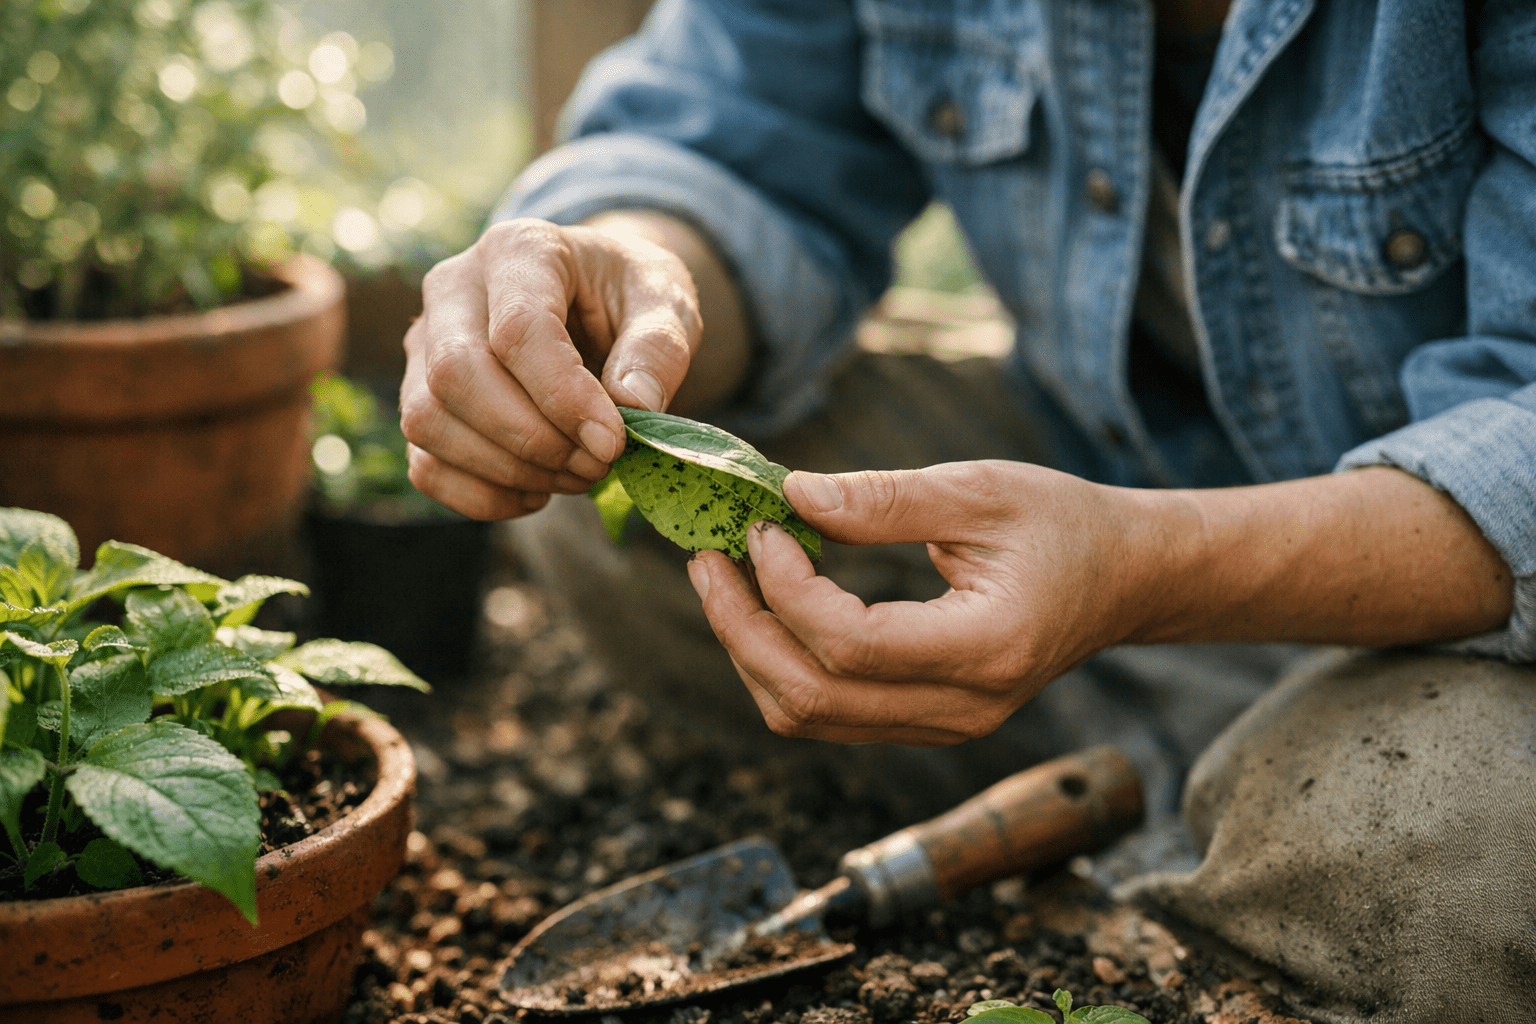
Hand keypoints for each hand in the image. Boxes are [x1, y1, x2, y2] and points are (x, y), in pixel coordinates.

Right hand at [400, 217, 701, 518]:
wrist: (596, 299)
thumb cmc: (628, 296)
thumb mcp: (666, 301)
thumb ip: (658, 347)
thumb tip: (634, 404)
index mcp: (518, 250)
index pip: (517, 330)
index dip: (564, 397)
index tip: (613, 441)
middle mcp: (452, 289)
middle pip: (456, 375)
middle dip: (532, 439)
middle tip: (598, 463)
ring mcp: (425, 345)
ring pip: (428, 421)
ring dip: (508, 470)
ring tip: (577, 475)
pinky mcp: (421, 398)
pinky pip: (424, 463)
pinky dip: (481, 496)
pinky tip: (537, 492)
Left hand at [686, 460, 1515, 746]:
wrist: (1122, 580)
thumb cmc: (1061, 523)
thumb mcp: (980, 489)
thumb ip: (883, 499)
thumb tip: (789, 494)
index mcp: (986, 648)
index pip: (850, 645)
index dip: (786, 589)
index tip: (759, 526)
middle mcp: (963, 708)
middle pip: (811, 698)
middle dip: (741, 627)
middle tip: (706, 557)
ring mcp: (943, 726)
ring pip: (809, 717)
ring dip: (751, 649)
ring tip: (725, 576)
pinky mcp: (924, 721)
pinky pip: (829, 713)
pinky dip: (781, 662)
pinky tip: (768, 603)